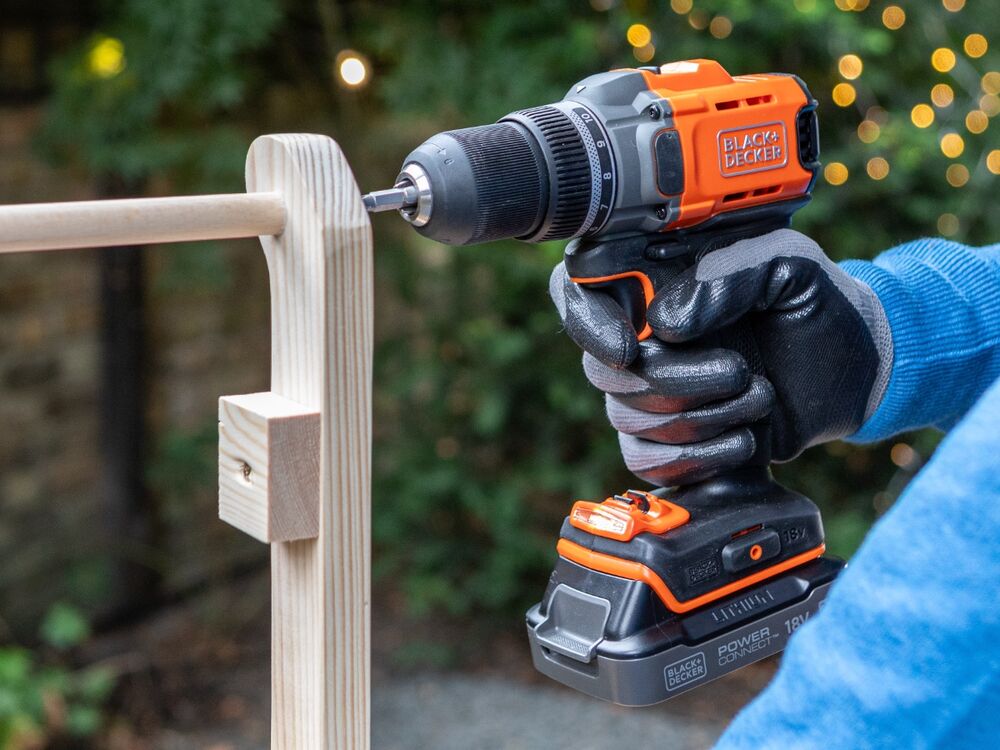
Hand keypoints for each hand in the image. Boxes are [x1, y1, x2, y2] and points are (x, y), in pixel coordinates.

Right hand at [550, 229, 891, 484]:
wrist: (859, 367)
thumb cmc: (819, 304)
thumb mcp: (788, 266)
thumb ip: (728, 276)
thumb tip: (664, 323)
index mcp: (655, 281)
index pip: (576, 292)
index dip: (587, 323)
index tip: (630, 349)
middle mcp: (642, 336)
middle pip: (604, 369)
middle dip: (674, 381)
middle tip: (740, 371)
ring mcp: (652, 390)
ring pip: (626, 418)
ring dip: (701, 418)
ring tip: (760, 398)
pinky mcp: (671, 440)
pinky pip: (644, 461)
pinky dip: (696, 459)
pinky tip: (743, 441)